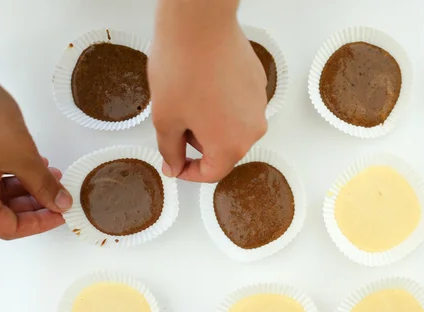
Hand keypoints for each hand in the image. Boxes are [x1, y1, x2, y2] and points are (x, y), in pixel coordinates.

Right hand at [0, 75, 71, 239]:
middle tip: (61, 195)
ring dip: (28, 187)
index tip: (62, 215)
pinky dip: (14, 173)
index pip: (6, 228)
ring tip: (53, 174)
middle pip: (2, 212)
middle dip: (35, 204)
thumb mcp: (20, 156)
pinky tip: (35, 163)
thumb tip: (60, 204)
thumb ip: (42, 185)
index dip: (38, 224)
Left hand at [149, 0, 267, 182]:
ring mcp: (258, 105)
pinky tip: (204, 83)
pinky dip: (222, 102)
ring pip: (233, 126)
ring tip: (189, 97)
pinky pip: (239, 104)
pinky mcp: (258, 84)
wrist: (200, 25)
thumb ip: (170, 150)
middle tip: (176, 122)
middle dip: (199, 143)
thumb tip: (174, 166)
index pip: (211, 173)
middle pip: (224, 150)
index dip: (189, 172)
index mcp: (229, 146)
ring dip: (211, 121)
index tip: (175, 164)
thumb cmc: (182, 70)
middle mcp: (252, 130)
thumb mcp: (165, 119)